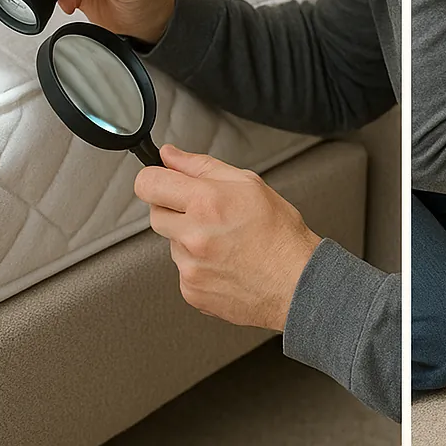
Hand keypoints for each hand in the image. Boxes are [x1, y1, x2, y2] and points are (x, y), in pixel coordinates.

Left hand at [135, 144, 321, 331]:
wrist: (297, 282)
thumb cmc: (281, 234)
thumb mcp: (249, 184)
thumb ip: (202, 166)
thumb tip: (170, 156)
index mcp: (206, 203)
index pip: (148, 183)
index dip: (153, 178)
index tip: (162, 181)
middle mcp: (192, 236)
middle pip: (155, 214)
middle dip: (175, 209)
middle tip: (209, 214)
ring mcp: (189, 267)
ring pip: (172, 243)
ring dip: (189, 239)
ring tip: (226, 242)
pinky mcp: (190, 290)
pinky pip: (183, 269)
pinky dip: (199, 264)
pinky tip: (225, 261)